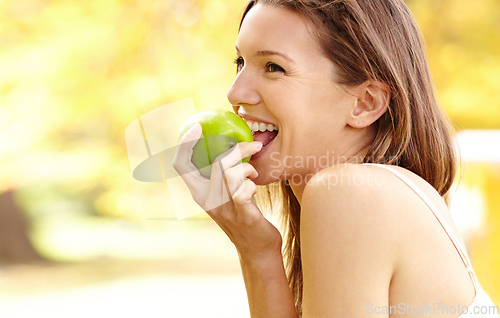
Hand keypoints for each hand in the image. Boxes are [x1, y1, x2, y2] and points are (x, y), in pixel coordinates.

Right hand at [173, 124, 282, 256]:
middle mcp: (207, 200)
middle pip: (214, 163)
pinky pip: (243, 191)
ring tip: (254, 171)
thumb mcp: (226, 194)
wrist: (257, 250)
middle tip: (254, 144)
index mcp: (199, 193)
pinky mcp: (243, 216)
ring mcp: (224, 209)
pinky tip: (255, 187)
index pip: (181, 164)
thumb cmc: (244, 215)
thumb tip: (229, 145)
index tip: (196, 126)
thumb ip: (222, 175)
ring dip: (248, 167)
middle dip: (237, 149)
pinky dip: (252, 183)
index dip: (184, 143)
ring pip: (229, 173)